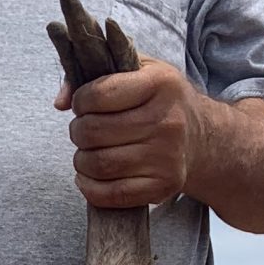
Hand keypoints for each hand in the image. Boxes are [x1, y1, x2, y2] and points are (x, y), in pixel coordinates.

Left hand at [56, 59, 203, 209]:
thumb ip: (95, 72)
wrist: (202, 137)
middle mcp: (167, 121)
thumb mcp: (138, 70)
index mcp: (161, 84)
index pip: (99, 95)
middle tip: (83, 131)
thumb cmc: (160, 100)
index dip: (80, 101)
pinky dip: (90, 188)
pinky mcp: (163, 186)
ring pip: (98, 164)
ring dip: (81, 160)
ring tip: (87, 152)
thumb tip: (61, 102)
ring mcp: (167, 157)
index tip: (83, 105)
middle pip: (94, 132)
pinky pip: (112, 194)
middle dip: (78, 131)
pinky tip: (89, 177)